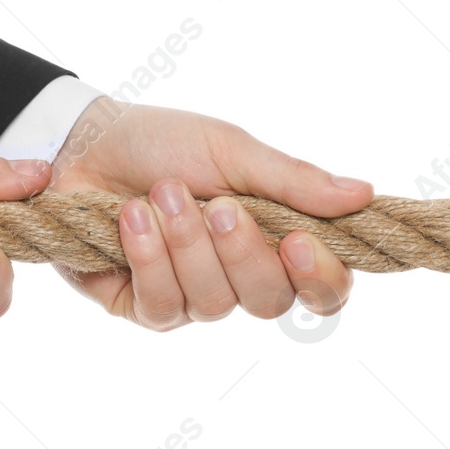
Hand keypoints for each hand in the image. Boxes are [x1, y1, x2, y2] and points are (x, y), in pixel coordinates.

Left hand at [47, 97, 371, 328]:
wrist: (85, 142)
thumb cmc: (166, 142)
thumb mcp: (233, 151)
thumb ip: (294, 180)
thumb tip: (364, 195)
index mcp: (275, 240)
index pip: (323, 289)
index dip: (322, 279)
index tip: (302, 243)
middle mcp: (238, 279)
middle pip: (269, 301)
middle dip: (242, 252)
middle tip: (218, 205)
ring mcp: (190, 298)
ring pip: (213, 304)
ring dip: (187, 244)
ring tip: (162, 193)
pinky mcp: (141, 307)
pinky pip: (162, 305)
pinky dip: (148, 257)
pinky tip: (130, 218)